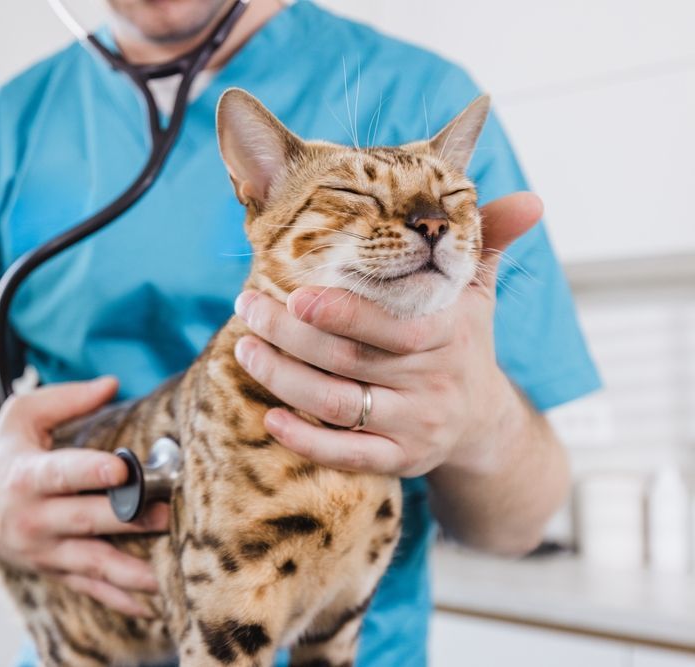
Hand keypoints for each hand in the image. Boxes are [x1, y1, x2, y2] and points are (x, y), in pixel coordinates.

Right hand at [0, 377, 168, 616]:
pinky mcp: (53, 570)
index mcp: (25, 475)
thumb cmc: (1, 450)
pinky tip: (152, 607)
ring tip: (167, 574)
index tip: (121, 470)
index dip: (90, 472)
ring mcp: (42, 550)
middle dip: (128, 519)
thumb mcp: (22, 414)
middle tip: (168, 513)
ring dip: (132, 570)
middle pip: (86, 520)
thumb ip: (69, 398)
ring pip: (92, 563)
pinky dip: (121, 601)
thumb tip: (113, 383)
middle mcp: (32, 518)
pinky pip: (90, 588)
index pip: (61, 473)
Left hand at [233, 193, 542, 476]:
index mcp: (449, 334)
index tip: (292, 293)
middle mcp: (434, 383)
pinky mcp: (400, 462)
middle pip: (348, 361)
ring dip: (282, 379)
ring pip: (338, 405)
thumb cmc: (463, 340)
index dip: (339, 312)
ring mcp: (416, 426)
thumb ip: (488, 241)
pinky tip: (270, 418)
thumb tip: (531, 200)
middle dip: (289, 336)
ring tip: (244, 350)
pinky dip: (305, 440)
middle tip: (248, 306)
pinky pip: (347, 455)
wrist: (483, 421)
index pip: (389, 325)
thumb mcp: (478, 290)